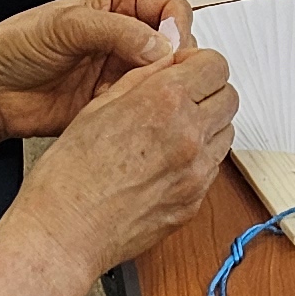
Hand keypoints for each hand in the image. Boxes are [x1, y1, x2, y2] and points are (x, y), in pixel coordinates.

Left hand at [0, 0, 182, 147]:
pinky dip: (143, 112)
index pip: (169, 9)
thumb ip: (114, 29)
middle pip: (173, 46)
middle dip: (175, 61)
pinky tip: (131, 114)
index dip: (176, 26)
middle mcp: (125, 38)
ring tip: (146, 97)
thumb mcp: (66, 25)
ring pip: (162, 80)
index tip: (170, 47)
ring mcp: (119, 73)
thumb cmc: (15, 46)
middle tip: (163, 77)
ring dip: (160, 89)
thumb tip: (159, 44)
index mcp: (119, 6)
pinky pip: (141, 108)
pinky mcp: (111, 104)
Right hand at [15, 33, 239, 273]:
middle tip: (182, 98)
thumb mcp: (99, 106)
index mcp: (164, 102)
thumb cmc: (69, 175)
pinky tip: (166, 162)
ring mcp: (196, 172)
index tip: (183, 70)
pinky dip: (199, 159)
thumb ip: (143, 78)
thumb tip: (167, 64)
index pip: (215, 65)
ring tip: (171, 133)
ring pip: (226, 132)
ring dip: (207, 125)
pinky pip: (212, 168)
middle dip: (208, 91)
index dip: (198, 63)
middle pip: (229, 96)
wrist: (65, 232)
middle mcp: (188, 135)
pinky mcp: (194, 202)